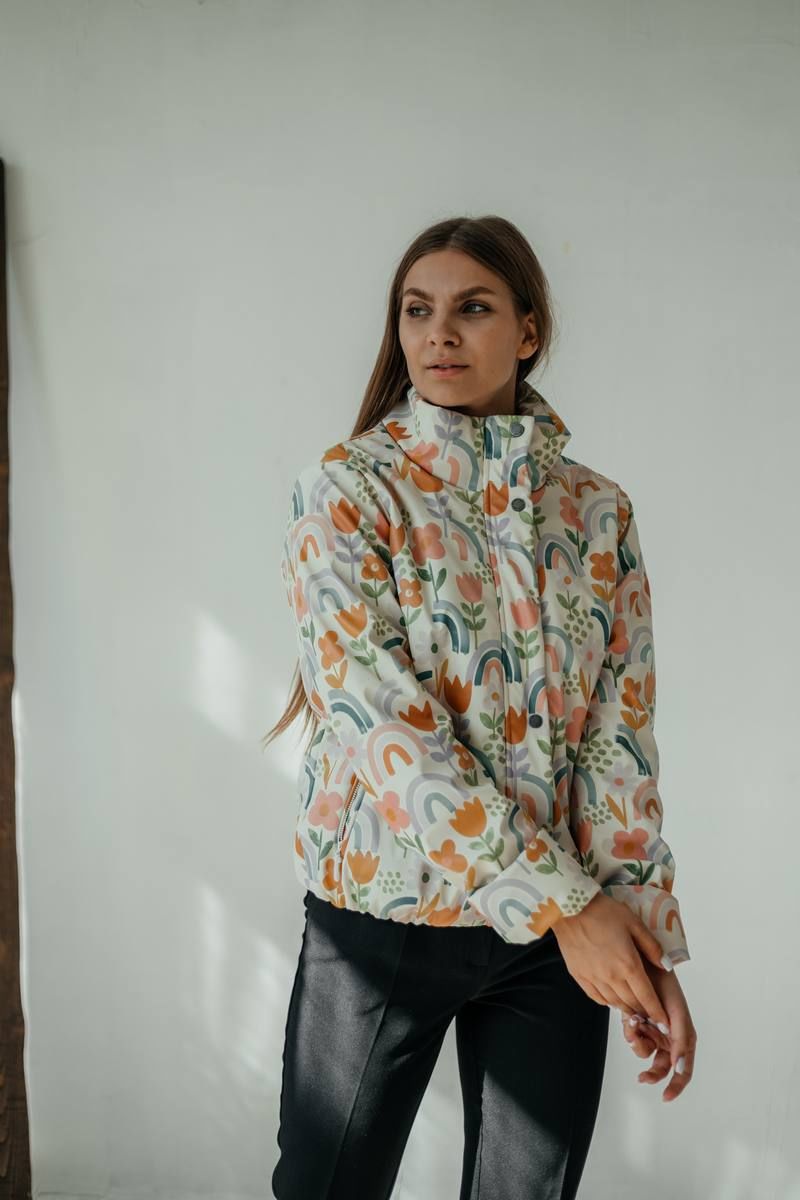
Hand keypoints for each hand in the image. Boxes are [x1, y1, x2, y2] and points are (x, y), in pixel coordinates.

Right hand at [552, 892, 672, 1032]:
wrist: (569, 908)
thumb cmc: (603, 912)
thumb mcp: (634, 923)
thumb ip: (651, 946)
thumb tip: (666, 966)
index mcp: (628, 964)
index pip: (647, 997)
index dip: (657, 1012)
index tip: (665, 1022)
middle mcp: (612, 977)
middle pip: (632, 1003)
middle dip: (644, 1012)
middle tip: (651, 1015)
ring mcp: (594, 979)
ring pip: (615, 1003)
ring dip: (627, 1008)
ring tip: (634, 1009)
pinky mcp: (580, 977)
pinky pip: (597, 998)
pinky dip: (608, 1002)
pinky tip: (612, 999)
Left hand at [620, 958, 696, 1102]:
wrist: (644, 962)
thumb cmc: (665, 985)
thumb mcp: (677, 1012)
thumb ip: (680, 1039)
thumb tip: (677, 1065)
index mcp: (684, 1036)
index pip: (684, 1069)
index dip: (677, 1085)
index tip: (666, 1096)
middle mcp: (669, 1037)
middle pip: (662, 1067)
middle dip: (652, 1073)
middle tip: (642, 1077)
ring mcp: (652, 1031)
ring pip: (644, 1052)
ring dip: (638, 1043)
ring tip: (635, 1024)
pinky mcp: (637, 1023)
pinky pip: (633, 1037)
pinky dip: (631, 1032)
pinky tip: (631, 1018)